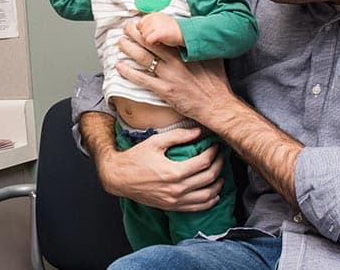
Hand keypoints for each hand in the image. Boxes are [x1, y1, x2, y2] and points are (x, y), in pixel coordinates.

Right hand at [91, 124, 223, 210]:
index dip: (213, 152)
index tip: (215, 146)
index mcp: (173, 172)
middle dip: (219, 165)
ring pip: (207, 195)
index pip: (203, 162)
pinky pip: (197, 208)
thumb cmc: (135, 159)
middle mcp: (176, 189)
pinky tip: (214, 194)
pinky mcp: (172, 207)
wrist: (118, 178)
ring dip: (218, 184)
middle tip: (220, 156)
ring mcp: (175, 200)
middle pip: (208, 178)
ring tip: (220, 174)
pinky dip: (209, 201)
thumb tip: (198, 132)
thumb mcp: (155, 142)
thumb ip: (178, 136)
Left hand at [116, 22, 236, 124]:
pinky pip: (143, 79)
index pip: (164, 34)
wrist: (217, 105)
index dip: (150, 27)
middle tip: (126, 28)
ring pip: (144, 58)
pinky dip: (129, 72)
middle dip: (135, 33)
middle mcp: (176, 61)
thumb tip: (195, 33)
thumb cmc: (215, 82)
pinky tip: (119, 67)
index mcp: (186, 51)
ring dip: (129, 49)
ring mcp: (169, 75)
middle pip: (150, 43)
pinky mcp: (165, 90)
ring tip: (121, 42)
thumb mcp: (213, 57)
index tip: (142, 22)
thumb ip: (200, 45)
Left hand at [137, 13, 183, 47]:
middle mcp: (153, 18)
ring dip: (149, 40)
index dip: (143, 31)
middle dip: (146, 35)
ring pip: (143, 36)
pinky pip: (148, 40)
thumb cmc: (171, 29)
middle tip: (156, 36)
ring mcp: (156, 24)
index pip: (139, 24)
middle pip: (140, 31)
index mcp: (153, 15)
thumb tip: (135, 28)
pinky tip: (159, 42)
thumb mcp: (159, 22)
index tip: (151, 33)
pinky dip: (153, 43)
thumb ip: (148, 23)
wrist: (184, 32)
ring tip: (158, 39)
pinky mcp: (159, 32)